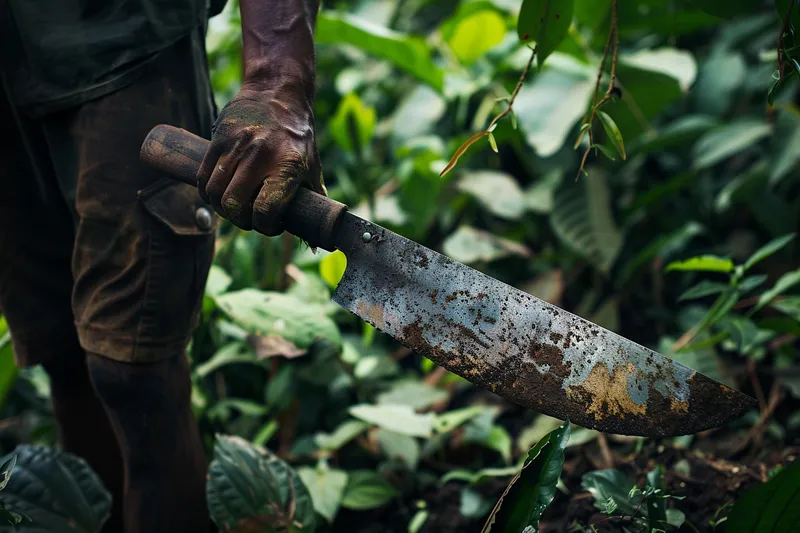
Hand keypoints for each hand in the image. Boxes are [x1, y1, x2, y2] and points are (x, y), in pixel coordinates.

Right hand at [197, 79, 325, 234]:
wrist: (277, 93)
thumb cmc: (298, 137)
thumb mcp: (312, 166)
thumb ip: (312, 200)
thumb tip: (316, 238)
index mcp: (288, 165)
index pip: (266, 210)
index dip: (266, 227)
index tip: (272, 225)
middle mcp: (260, 155)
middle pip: (234, 205)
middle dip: (241, 221)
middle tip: (250, 219)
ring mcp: (236, 146)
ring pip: (215, 193)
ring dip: (222, 209)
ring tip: (235, 208)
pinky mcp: (218, 139)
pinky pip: (202, 177)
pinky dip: (207, 194)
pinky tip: (219, 196)